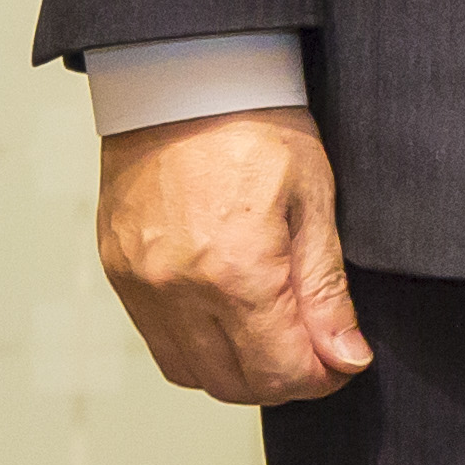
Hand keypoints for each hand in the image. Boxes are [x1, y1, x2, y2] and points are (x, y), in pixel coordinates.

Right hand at [96, 104, 371, 405]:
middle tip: (316, 351)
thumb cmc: (259, 126)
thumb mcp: (314, 202)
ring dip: (237, 372)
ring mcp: (140, 286)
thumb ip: (326, 292)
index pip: (280, 372)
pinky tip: (228, 318)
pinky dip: (196, 347)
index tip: (344, 360)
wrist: (186, 79)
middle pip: (234, 385)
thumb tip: (346, 359)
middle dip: (282, 381)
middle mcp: (178, 291)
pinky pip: (157, 342)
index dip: (322, 378)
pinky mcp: (118, 274)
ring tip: (274, 335)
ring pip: (191, 374)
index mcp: (236, 272)